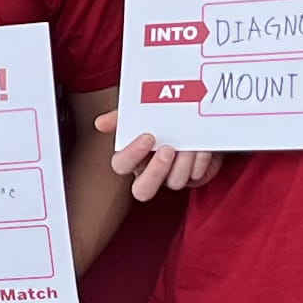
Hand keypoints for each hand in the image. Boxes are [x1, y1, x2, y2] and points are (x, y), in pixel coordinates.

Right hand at [92, 107, 219, 197]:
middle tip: (168, 150)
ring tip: (190, 146)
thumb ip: (121, 117)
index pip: (121, 165)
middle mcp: (150, 171)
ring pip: (174, 183)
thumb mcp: (141, 111)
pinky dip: (199, 162)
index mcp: (133, 156)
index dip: (132, 155)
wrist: (197, 113)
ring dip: (182, 164)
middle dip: (156, 172)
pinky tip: (202, 148)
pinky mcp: (193, 176)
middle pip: (142, 191)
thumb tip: (100, 124)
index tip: (148, 137)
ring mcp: (172, 176)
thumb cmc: (164, 115)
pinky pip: (195, 177)